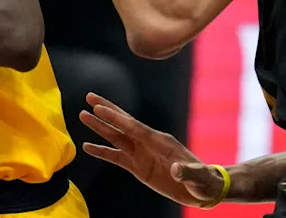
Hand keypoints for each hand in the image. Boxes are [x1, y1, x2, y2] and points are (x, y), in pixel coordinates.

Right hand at [80, 93, 226, 206]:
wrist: (202, 189)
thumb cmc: (202, 181)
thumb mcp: (197, 177)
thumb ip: (186, 172)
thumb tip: (176, 170)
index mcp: (161, 141)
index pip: (134, 127)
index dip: (117, 118)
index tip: (100, 107)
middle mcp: (148, 143)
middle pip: (123, 124)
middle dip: (106, 111)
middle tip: (89, 96)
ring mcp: (142, 153)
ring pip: (116, 137)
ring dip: (100, 127)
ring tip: (82, 114)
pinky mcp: (138, 166)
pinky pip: (116, 156)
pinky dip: (101, 151)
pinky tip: (87, 146)